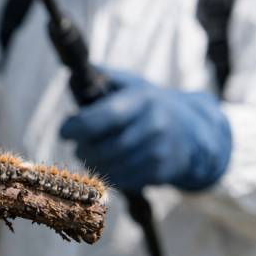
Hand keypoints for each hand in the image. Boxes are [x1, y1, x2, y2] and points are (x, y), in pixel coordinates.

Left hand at [59, 68, 231, 191]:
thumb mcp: (131, 84)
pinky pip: (125, 180)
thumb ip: (102, 77)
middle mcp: (155, 126)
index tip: (63, 131)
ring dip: (92, 164)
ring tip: (86, 155)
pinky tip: (105, 166)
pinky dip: (108, 175)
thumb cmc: (149, 104)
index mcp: (143, 99)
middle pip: (106, 147)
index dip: (78, 126)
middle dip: (83, 148)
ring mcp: (160, 151)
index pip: (106, 116)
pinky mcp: (161, 172)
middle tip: (75, 145)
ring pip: (113, 167)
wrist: (192, 132)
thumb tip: (71, 75)